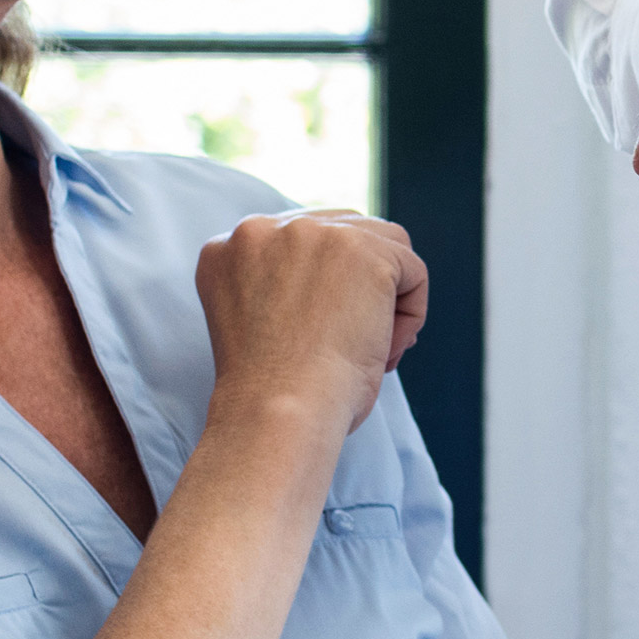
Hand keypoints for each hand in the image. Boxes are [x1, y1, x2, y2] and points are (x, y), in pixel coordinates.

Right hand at [192, 210, 424, 442]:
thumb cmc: (270, 393)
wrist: (278, 409)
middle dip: (361, 283)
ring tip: (376, 346)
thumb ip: (281, 287)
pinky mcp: (361, 250)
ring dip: (389, 295)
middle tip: (357, 340)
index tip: (325, 330)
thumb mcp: (257, 323)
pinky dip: (411, 313)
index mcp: (226, 249)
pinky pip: (412, 270)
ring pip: (383, 244)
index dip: (325, 285)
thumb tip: (348, 284)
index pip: (297, 243)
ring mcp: (312, 233)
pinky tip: (387, 350)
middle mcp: (262, 229)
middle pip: (342, 230)